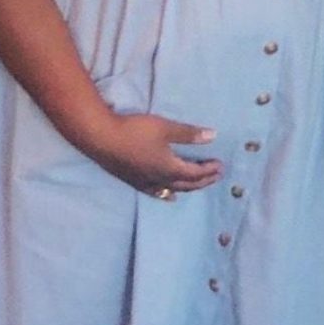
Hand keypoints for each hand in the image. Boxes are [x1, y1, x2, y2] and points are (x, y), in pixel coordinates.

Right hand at [87, 113, 222, 199]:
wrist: (102, 138)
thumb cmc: (136, 131)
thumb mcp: (166, 128)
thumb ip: (189, 134)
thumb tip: (213, 136)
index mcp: (170, 168)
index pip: (195, 173)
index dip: (209, 170)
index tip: (221, 166)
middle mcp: (160, 180)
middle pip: (187, 184)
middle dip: (203, 181)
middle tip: (216, 176)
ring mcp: (145, 183)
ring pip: (172, 190)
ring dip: (188, 187)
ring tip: (198, 186)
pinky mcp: (133, 181)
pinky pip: (156, 193)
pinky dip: (167, 195)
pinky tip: (169, 196)